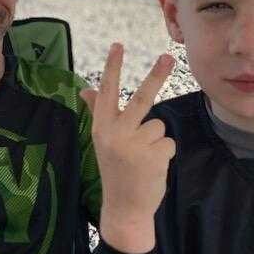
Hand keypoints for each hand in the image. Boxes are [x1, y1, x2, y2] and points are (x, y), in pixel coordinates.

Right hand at [80, 43, 175, 253]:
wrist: (124, 209)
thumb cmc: (115, 171)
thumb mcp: (103, 141)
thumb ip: (98, 113)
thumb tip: (84, 89)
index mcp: (101, 128)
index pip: (107, 92)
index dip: (113, 68)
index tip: (118, 45)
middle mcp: (115, 134)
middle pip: (140, 99)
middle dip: (156, 75)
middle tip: (168, 56)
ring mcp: (134, 146)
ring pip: (159, 127)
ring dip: (156, 142)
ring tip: (143, 160)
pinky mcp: (154, 156)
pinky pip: (169, 143)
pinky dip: (165, 155)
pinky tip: (151, 168)